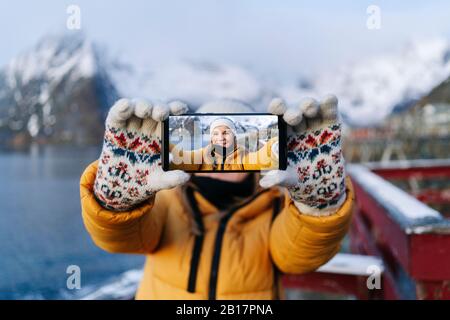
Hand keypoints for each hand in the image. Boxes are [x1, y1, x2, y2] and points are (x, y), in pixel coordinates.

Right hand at [94, 98, 189, 210]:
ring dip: (142, 105)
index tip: (181, 109)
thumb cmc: (142, 180)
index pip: (172, 117)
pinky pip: (117, 114)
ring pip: (137, 107)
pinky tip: (126, 106)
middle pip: (155, 109)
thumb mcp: (157, 181)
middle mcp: (148, 127)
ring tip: (145, 111)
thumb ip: (171, 179)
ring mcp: (130, 125)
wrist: (119, 187)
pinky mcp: (114, 127)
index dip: (176, 109)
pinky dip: (121, 108)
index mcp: (162, 135)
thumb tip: (186, 176)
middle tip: (162, 113)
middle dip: (160, 108)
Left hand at [260, 95, 345, 215]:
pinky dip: (329, 104)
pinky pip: (330, 110)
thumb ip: (277, 178)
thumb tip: (264, 183)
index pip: (276, 115)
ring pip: (310, 107)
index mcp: (282, 131)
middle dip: (292, 112)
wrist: (321, 180)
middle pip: (293, 110)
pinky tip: (329, 99)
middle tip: (293, 118)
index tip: (276, 109)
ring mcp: (314, 121)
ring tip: (310, 109)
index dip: (276, 109)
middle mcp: (297, 123)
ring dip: (309, 105)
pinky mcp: (331, 124)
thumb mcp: (288, 179)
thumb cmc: (298, 175)